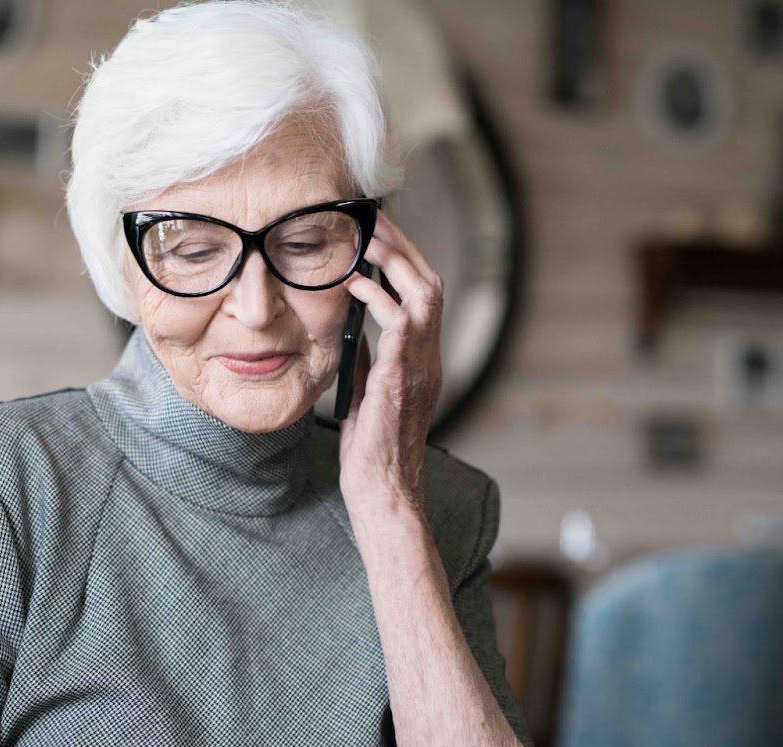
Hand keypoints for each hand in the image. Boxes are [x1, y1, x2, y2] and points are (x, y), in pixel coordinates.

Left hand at [339, 211, 444, 516]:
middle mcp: (428, 358)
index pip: (423, 297)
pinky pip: (400, 323)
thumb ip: (365, 361)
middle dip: (403, 246)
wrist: (383, 492)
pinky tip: (355, 283)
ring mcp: (420, 367)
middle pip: (430, 283)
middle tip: (371, 220)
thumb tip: (352, 331)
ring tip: (365, 237)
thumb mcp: (365, 396)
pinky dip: (379, 296)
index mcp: (422, 362)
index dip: (405, 262)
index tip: (378, 235)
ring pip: (425, 294)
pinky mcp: (401, 378)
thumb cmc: (372, 453)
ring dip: (395, 260)